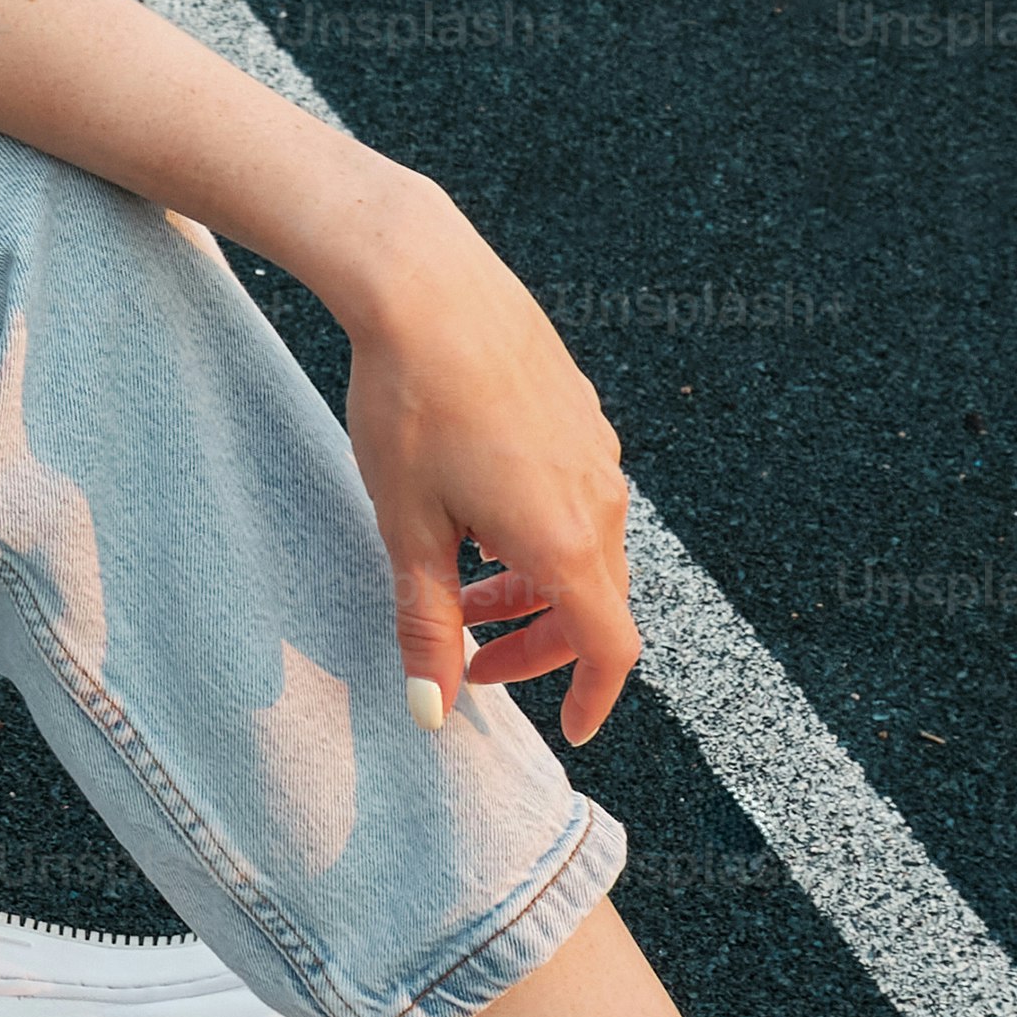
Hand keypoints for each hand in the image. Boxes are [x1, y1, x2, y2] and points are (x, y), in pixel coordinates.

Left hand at [335, 204, 642, 746]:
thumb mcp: (406, 530)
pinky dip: (538, 533)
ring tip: (461, 585)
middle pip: (594, 603)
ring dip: (531, 587)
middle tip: (469, 661)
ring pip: (584, 548)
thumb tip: (431, 712)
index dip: (592, 698)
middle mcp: (599, 498)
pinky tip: (478, 512)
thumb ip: (426, 625)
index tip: (568, 729)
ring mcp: (596, 450)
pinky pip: (577, 497)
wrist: (428, 287)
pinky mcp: (582, 413)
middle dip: (536, 646)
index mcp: (564, 540)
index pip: (610, 648)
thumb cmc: (409, 407)